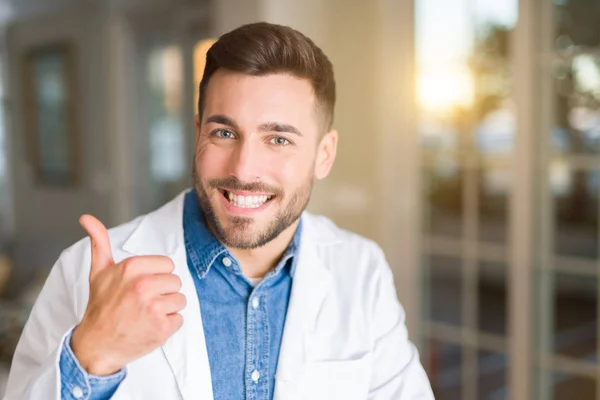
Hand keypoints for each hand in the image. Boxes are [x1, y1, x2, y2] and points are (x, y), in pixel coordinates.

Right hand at [71, 215, 185, 375]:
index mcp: (131, 268)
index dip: (156, 276)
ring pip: (180, 300)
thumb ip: (99, 242)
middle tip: (142, 303)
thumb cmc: (101, 306)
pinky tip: (149, 327)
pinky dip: (167, 326)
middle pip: (176, 281)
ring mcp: (153, 307)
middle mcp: (142, 285)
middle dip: (163, 292)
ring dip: (167, 309)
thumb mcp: (99, 272)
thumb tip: (86, 217)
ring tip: (145, 315)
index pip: (167, 264)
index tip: (140, 287)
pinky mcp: (161, 328)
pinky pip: (179, 319)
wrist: (96, 345)